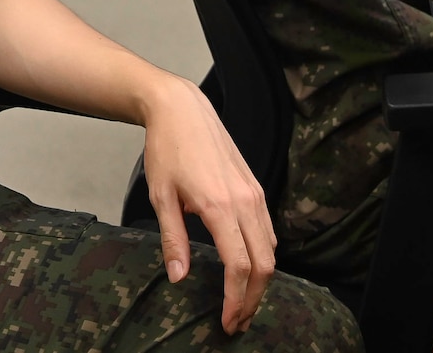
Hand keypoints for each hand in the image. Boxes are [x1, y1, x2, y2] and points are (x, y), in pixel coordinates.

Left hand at [138, 77, 273, 334]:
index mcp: (219, 206)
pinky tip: (248, 269)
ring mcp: (255, 194)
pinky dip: (264, 256)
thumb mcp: (161, 196)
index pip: (239, 266)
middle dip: (252, 299)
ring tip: (241, 302)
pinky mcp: (257, 188)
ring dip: (260, 281)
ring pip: (271, 249)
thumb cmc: (167, 149)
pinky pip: (268, 230)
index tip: (226, 321)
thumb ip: (174, 240)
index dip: (235, 299)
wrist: (183, 109)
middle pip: (264, 264)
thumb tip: (179, 277)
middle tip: (236, 322)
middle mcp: (245, 202)